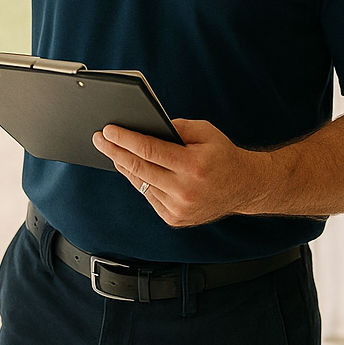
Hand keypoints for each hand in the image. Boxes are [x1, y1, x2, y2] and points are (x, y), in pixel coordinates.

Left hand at [92, 119, 276, 227]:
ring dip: (124, 166)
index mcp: (193, 166)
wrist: (244, 187)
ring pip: (141, 184)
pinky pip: (149, 196)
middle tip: (99, 139)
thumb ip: (177, 127)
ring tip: (112, 151)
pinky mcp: (174, 218)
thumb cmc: (223, 156)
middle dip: (115, 151)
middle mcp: (185, 190)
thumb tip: (147, 126)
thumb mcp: (206, 132)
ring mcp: (178, 208)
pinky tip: (133, 168)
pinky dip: (140, 181)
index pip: (150, 150)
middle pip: (139, 168)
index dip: (125, 139)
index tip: (108, 130)